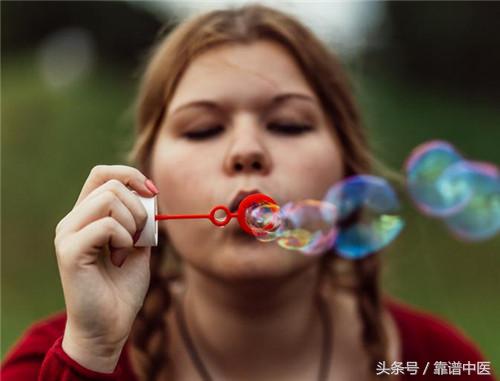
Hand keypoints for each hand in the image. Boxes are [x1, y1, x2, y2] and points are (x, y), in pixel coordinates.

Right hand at [54, 165, 157, 371]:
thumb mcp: (139, 245)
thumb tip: (150, 194)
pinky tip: (118, 259)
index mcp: (86, 216)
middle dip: (138, 208)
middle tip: (138, 238)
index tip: (152, 192)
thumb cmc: (123, 288)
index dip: (130, 175)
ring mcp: (67, 235)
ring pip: (109, 200)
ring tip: (125, 250)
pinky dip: (124, 240)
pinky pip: (107, 226)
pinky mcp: (70, 251)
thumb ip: (142, 220)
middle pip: (111, 185)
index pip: (102, 174)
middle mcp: (72, 221)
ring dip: (132, 224)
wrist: (110, 327)